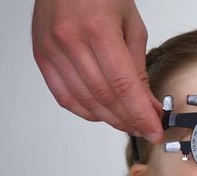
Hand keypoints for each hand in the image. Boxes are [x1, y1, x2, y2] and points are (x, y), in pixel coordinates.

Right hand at [32, 0, 163, 142]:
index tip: (155, 130)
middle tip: (146, 128)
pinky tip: (104, 115)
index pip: (123, 85)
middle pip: (104, 97)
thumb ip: (139, 67)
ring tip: (130, 124)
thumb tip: (149, 104)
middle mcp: (71, 41)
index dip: (141, 114)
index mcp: (98, 30)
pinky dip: (86, 111)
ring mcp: (52, 50)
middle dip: (129, 120)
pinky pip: (64, 96)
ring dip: (111, 119)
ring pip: (85, 101)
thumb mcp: (131, 25)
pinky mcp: (42, 57)